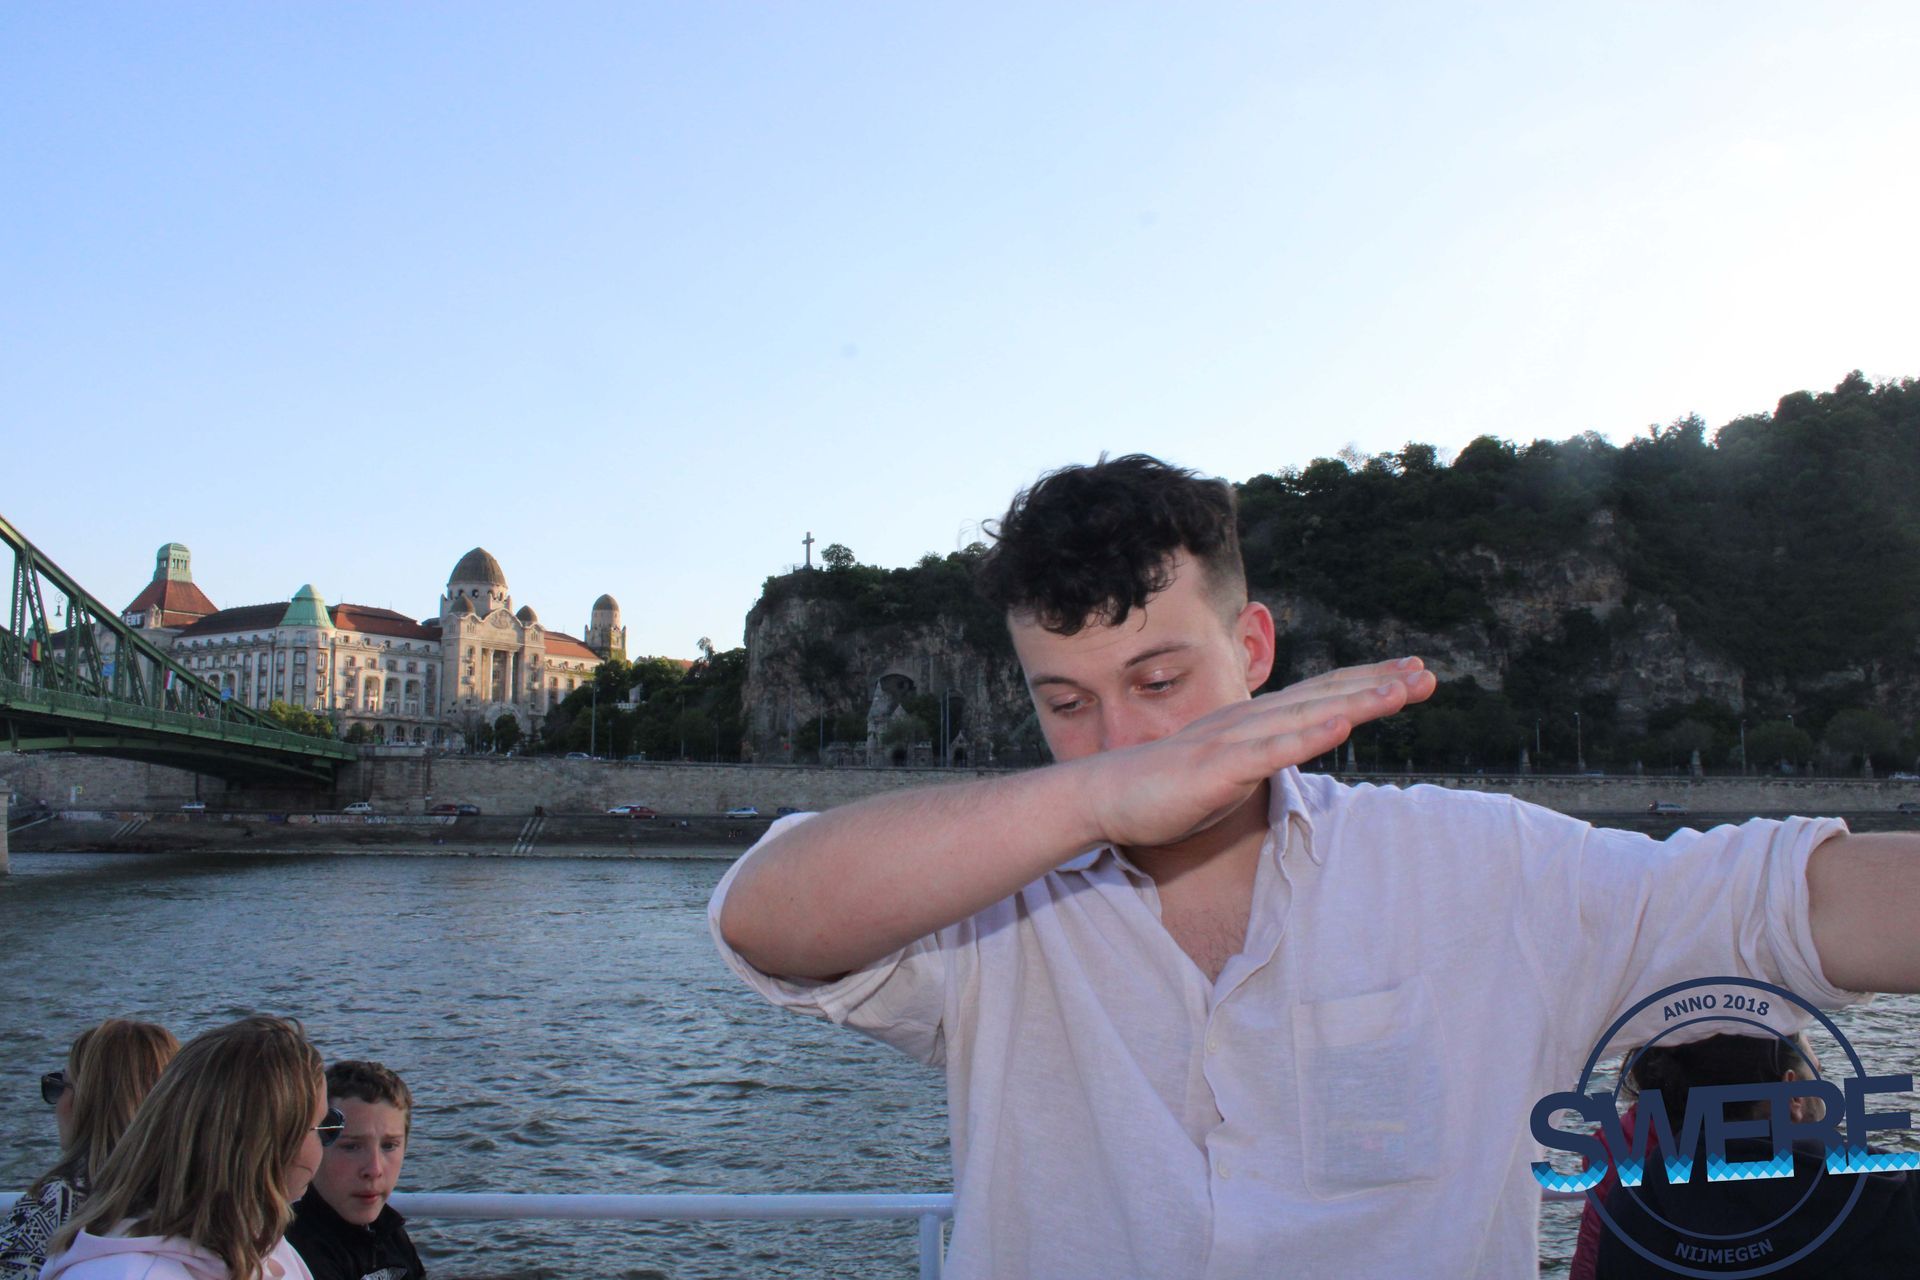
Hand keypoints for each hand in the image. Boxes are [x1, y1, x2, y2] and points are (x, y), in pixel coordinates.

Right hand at [1070, 657, 1435, 849]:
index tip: (1408, 673)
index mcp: (1252, 722)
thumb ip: (1259, 761)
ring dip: (1358, 701)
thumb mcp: (1225, 773)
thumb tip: (1289, 758)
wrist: (1103, 797)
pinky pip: (1270, 750)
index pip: (1319, 696)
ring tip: (1402, 690)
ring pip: (1307, 716)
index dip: (1365, 682)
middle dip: (1378, 683)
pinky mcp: (1217, 767)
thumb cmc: (1161, 791)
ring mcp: (1234, 740)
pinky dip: (1308, 735)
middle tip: (1427, 673)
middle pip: (1325, 696)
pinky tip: (1342, 724)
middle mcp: (1248, 720)